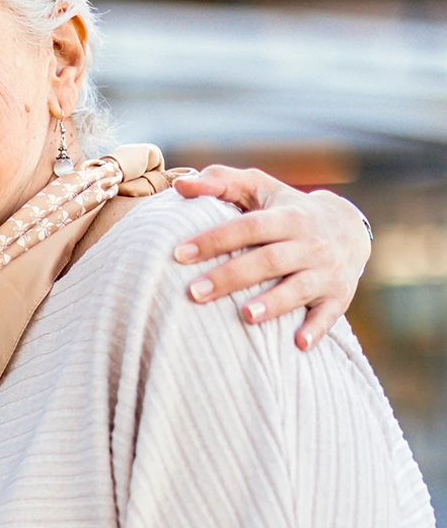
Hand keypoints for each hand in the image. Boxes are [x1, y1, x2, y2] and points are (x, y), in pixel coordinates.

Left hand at [173, 165, 371, 350]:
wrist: (349, 228)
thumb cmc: (286, 209)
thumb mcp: (260, 189)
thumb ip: (222, 182)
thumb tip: (180, 184)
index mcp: (287, 217)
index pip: (248, 227)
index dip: (214, 240)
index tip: (179, 254)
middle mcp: (309, 244)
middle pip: (269, 260)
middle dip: (231, 276)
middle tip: (193, 292)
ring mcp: (326, 272)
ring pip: (299, 288)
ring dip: (274, 303)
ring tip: (245, 316)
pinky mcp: (338, 296)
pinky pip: (329, 315)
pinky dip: (316, 330)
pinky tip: (298, 345)